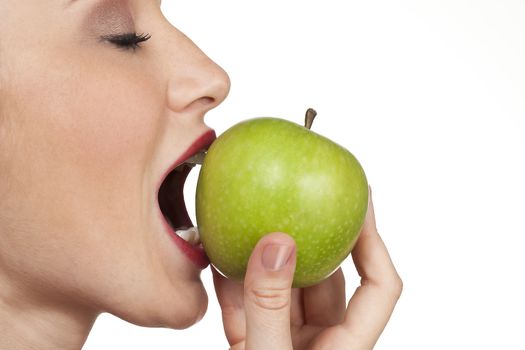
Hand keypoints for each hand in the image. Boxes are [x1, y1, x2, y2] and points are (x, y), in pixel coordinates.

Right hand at [213, 187, 401, 348]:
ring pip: (280, 289)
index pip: (378, 285)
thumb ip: (270, 307)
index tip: (361, 200)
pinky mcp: (250, 345)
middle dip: (307, 239)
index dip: (374, 240)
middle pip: (325, 278)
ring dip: (262, 257)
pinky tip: (220, 254)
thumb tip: (275, 245)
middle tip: (294, 198)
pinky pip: (243, 305)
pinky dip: (232, 280)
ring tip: (251, 219)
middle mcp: (318, 342)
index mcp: (343, 348)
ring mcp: (284, 342)